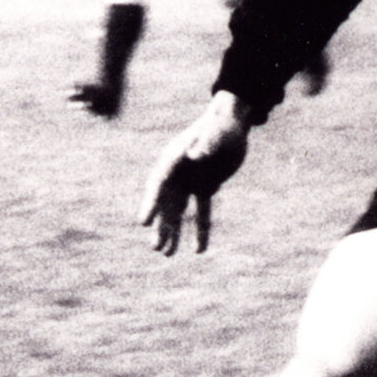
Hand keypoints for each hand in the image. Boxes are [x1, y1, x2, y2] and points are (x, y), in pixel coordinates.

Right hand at [138, 95, 249, 255]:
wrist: (233, 122)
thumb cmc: (223, 125)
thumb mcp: (217, 134)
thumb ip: (206, 144)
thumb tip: (194, 155)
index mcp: (174, 158)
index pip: (158, 184)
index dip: (151, 204)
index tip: (143, 222)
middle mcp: (178, 173)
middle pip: (165, 203)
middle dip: (160, 226)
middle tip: (156, 247)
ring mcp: (190, 181)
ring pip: (178, 212)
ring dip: (173, 232)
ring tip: (166, 254)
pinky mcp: (205, 187)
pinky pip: (202, 212)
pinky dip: (201, 229)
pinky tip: (199, 250)